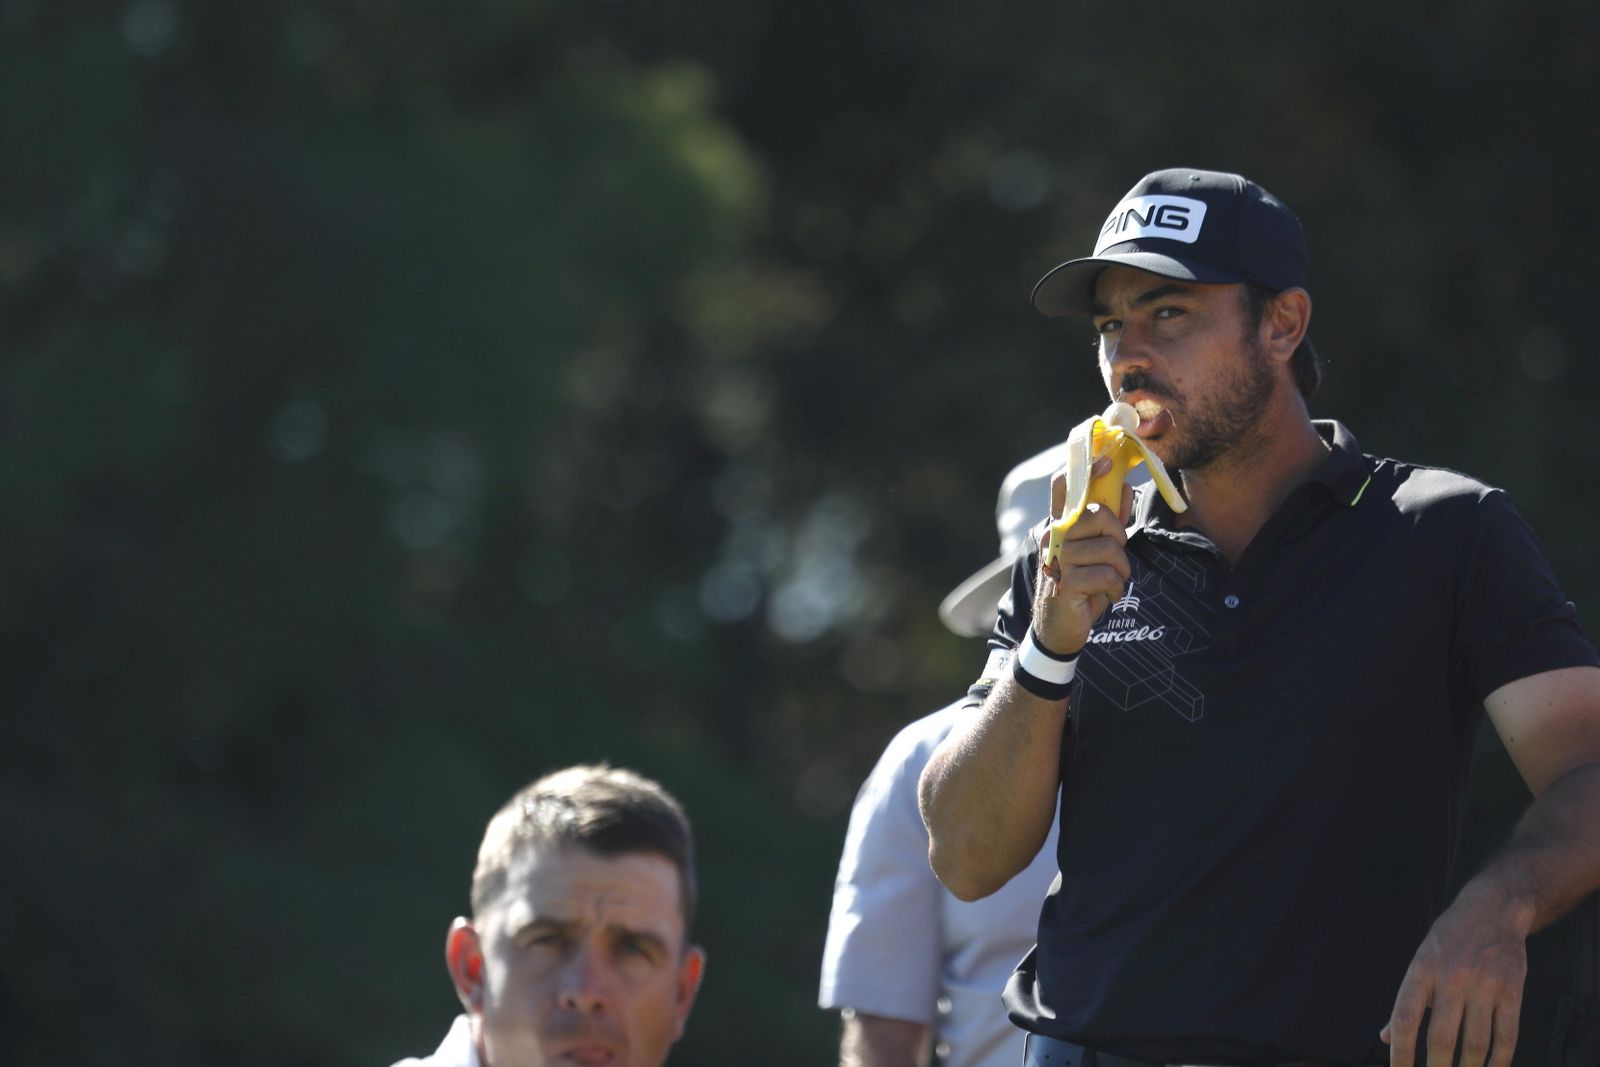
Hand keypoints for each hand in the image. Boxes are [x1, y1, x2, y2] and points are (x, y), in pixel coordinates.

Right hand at [1032, 459, 1132, 655]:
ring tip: (1110, 582)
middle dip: (1119, 537)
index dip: (1086, 468)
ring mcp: (1058, 559)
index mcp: (1060, 524)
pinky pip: (1108, 576)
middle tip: (1115, 557)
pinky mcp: (1065, 583)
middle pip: (1100, 514)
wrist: (1058, 628)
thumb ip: (1109, 520)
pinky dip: (1115, 590)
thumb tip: (1125, 487)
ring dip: (1120, 570)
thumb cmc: (1079, 584)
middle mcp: (1053, 536)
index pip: (1065, 486)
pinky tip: (1106, 597)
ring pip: (1110, 549)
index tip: (1107, 462)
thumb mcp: (1096, 551)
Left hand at [1380, 884, 1528, 1066]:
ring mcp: (1484, 983)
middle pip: (1441, 1036)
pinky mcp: (1512, 988)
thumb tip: (1386, 1037)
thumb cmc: (1449, 941)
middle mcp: (1451, 976)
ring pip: (1476, 1042)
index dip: (1400, 1051)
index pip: (1405, 1018)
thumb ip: (1405, 1002)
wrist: (1492, 909)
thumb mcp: (1420, 962)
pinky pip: (1507, 1034)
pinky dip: (1500, 1060)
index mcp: (1421, 970)